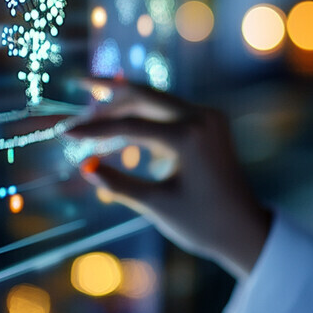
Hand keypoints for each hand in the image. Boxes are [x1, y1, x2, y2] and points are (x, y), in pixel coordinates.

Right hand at [66, 78, 272, 280]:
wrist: (246, 230)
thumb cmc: (202, 223)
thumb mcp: (156, 205)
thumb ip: (118, 183)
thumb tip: (84, 167)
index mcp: (189, 137)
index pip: (129, 126)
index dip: (94, 129)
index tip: (66, 133)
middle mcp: (201, 118)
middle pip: (144, 96)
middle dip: (110, 92)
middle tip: (80, 82)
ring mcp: (208, 117)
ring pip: (157, 100)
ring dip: (126, 104)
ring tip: (94, 112)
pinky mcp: (209, 122)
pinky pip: (170, 111)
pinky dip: (145, 114)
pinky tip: (122, 123)